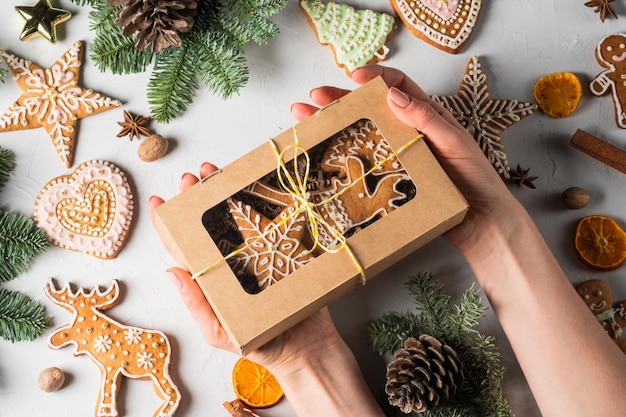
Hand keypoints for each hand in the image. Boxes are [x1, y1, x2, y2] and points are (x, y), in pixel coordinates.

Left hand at [149, 163, 347, 371]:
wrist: (307, 350)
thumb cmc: (260, 346)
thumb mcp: (219, 331)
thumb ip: (197, 305)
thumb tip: (171, 271)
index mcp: (213, 278)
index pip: (185, 248)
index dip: (169, 224)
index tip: (159, 201)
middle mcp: (233, 261)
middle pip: (210, 224)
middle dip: (197, 198)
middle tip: (191, 178)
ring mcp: (259, 253)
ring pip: (238, 216)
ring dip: (225, 192)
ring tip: (215, 172)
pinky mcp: (284, 249)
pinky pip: (273, 222)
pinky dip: (264, 202)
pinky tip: (255, 185)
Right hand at [290, 64, 518, 253]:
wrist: (480, 223)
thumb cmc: (475, 180)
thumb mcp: (455, 143)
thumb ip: (426, 119)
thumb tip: (392, 96)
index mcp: (426, 115)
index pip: (398, 86)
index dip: (375, 77)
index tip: (354, 77)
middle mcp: (407, 132)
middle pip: (370, 109)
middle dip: (341, 100)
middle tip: (314, 98)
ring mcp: (397, 156)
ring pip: (361, 135)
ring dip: (334, 126)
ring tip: (305, 120)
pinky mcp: (391, 180)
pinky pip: (364, 164)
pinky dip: (342, 157)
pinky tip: (323, 154)